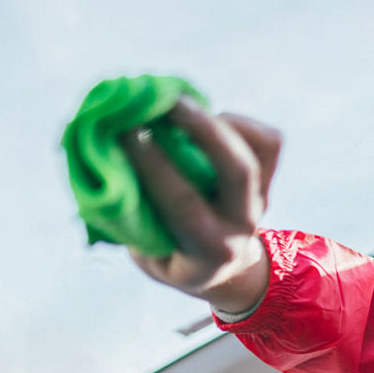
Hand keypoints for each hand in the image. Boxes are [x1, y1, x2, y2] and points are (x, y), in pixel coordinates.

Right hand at [121, 97, 280, 312]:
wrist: (224, 271)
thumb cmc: (170, 254)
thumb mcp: (148, 251)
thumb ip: (131, 213)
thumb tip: (103, 156)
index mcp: (208, 251)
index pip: (183, 203)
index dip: (153, 165)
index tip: (124, 132)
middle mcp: (241, 225)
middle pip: (237, 171)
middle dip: (201, 130)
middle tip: (165, 101)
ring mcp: (260, 200)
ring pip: (258, 151)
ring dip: (217, 121)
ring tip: (177, 101)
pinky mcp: (270, 180)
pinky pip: (267, 141)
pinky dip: (238, 121)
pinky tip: (207, 117)